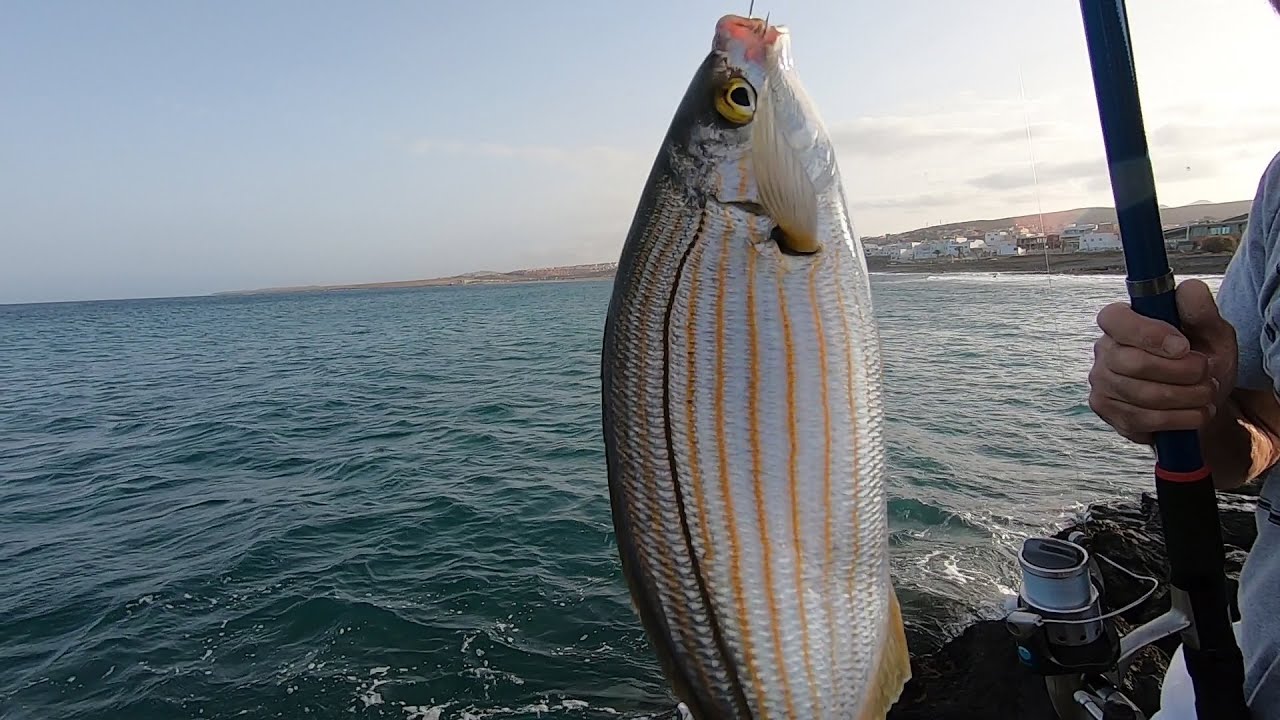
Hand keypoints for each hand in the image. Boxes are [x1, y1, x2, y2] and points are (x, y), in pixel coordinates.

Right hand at [1087, 279, 1237, 444]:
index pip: (1115, 319)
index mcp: (1121, 321)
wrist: (1201, 400)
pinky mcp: (1107, 411)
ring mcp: (1101, 383)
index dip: (1148, 334)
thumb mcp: (1212, 332)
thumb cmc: (1202, 359)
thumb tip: (1188, 288)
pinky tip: (1197, 412)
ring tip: (1208, 393)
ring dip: (1186, 397)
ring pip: (1141, 395)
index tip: (1184, 347)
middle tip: (1208, 374)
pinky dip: (1179, 419)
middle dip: (1180, 372)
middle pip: (1132, 364)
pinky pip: (1141, 419)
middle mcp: (1104, 350)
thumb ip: (1201, 310)